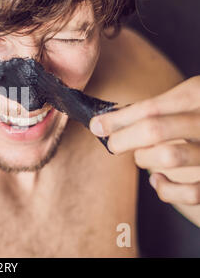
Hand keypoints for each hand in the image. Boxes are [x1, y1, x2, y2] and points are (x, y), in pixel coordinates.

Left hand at [90, 76, 199, 205]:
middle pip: (154, 130)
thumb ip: (154, 109)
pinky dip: (166, 190)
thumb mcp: (184, 100)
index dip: (117, 119)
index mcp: (196, 94)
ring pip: (169, 157)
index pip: (149, 108)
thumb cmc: (198, 116)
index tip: (96, 126)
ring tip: (142, 156)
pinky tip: (157, 180)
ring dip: (145, 159)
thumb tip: (106, 122)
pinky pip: (190, 192)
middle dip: (124, 138)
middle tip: (113, 144)